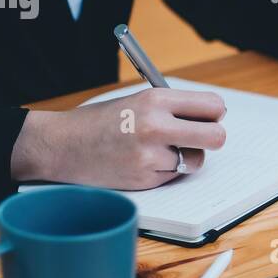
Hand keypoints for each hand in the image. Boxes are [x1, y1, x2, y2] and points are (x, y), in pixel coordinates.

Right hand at [11, 88, 226, 188]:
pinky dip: (165, 171)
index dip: (213, 114)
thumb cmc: (103, 121)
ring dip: (186, 157)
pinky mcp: (145, 178)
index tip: (207, 118)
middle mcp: (155, 125)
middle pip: (216, 136)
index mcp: (156, 99)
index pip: (213, 106)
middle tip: (198, 138)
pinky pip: (174, 175)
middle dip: (212, 138)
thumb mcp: (138, 101)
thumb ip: (174, 108)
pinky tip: (143, 162)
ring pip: (196, 160)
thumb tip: (216, 116)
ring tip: (160, 150)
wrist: (61, 145)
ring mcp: (150, 155)